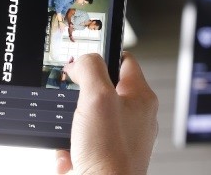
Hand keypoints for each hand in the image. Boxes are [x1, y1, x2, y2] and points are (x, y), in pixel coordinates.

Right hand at [56, 53, 157, 174]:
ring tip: (69, 132)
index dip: (103, 55)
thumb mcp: (97, 98)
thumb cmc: (110, 154)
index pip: (125, 60)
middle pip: (103, 89)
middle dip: (80, 95)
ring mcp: (122, 138)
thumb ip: (91, 69)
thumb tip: (82, 61)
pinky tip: (69, 154)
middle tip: (71, 97)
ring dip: (72, 123)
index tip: (84, 57)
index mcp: (141, 98)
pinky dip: (70, 146)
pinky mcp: (107, 156)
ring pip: (89, 117)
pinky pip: (83, 142)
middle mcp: (135, 117)